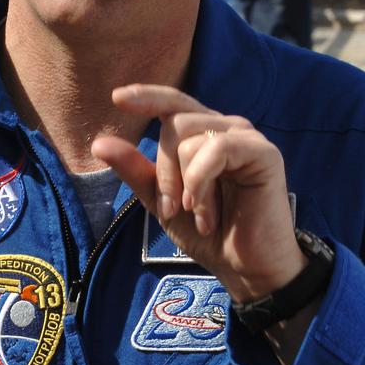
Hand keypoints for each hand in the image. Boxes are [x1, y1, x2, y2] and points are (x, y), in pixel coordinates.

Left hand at [92, 84, 305, 303]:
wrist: (244, 267)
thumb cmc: (208, 233)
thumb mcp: (160, 200)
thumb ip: (135, 170)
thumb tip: (99, 143)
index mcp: (203, 134)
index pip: (172, 104)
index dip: (146, 96)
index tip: (117, 98)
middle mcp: (225, 128)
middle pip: (173, 124)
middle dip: (164, 172)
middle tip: (172, 209)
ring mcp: (246, 138)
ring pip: (190, 138)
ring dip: (184, 184)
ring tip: (198, 215)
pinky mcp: (264, 153)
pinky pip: (217, 148)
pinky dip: (201, 182)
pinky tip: (205, 212)